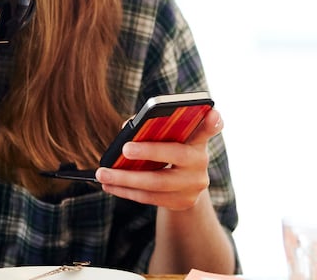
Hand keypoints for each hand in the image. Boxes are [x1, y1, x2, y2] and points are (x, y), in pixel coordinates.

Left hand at [94, 108, 223, 211]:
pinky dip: (127, 192)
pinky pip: (150, 198)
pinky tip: (110, 185)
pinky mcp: (183, 202)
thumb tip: (126, 128)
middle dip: (148, 152)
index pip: (209, 127)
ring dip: (126, 179)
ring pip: (157, 183)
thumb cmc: (171, 150)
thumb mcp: (170, 137)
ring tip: (103, 174)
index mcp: (198, 139)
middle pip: (176, 156)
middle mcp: (201, 161)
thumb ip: (154, 127)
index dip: (213, 121)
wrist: (186, 186)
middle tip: (124, 148)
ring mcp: (194, 185)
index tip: (212, 113)